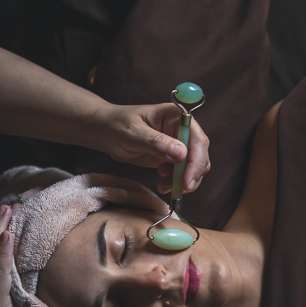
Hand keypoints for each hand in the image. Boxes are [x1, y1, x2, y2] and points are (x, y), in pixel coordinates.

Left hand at [93, 102, 210, 195]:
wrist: (105, 132)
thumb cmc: (117, 125)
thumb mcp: (133, 134)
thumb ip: (156, 143)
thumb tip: (181, 153)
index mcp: (176, 116)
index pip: (197, 139)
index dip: (196, 161)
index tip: (188, 181)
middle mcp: (181, 129)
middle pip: (200, 154)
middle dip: (192, 174)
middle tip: (179, 189)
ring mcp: (177, 143)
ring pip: (193, 166)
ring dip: (183, 180)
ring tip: (164, 186)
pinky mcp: (171, 157)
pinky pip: (182, 173)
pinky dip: (176, 182)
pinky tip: (162, 184)